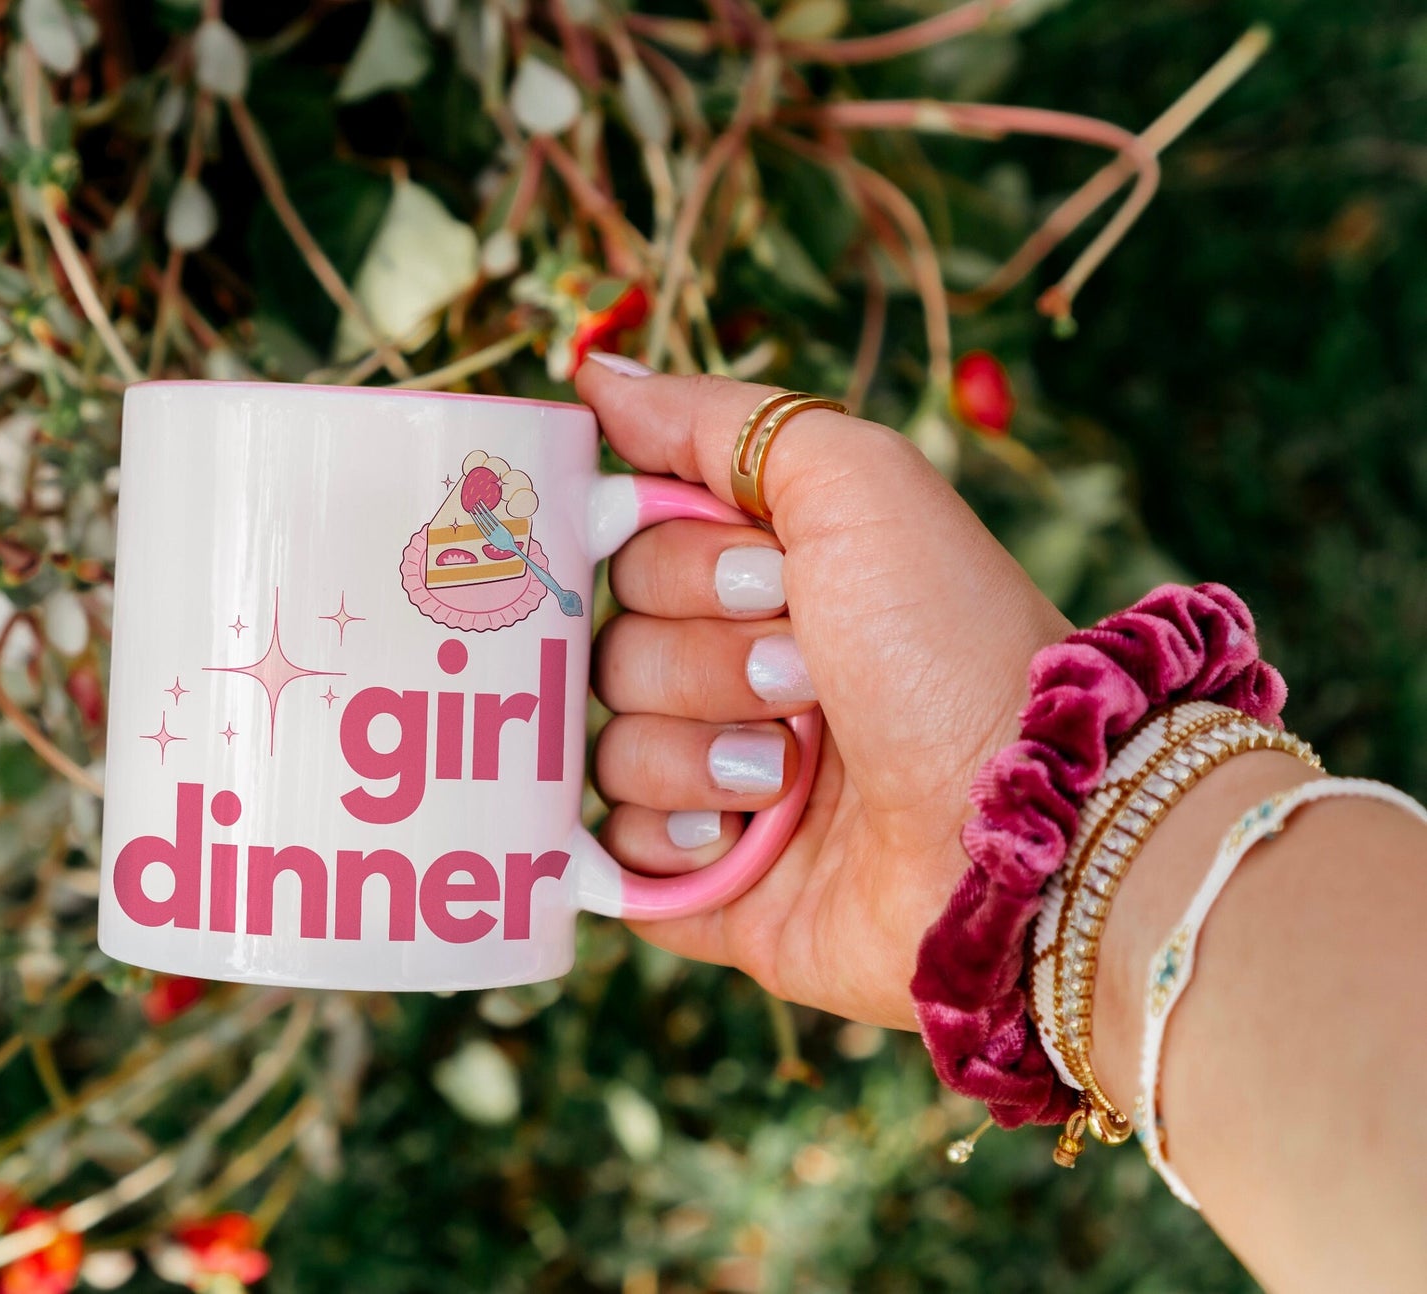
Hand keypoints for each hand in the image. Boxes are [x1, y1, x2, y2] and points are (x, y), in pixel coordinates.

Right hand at [579, 358, 1071, 1028]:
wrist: (1029, 836)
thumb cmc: (952, 649)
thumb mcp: (858, 487)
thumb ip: (719, 421)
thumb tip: (590, 377)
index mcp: (767, 581)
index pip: (633, 549)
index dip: (675, 562)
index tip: (764, 577)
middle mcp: (738, 676)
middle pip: (613, 648)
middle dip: (702, 663)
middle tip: (804, 680)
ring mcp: (722, 786)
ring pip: (608, 748)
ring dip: (695, 754)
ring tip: (792, 776)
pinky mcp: (711, 888)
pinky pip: (613, 855)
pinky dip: (669, 843)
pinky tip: (742, 844)